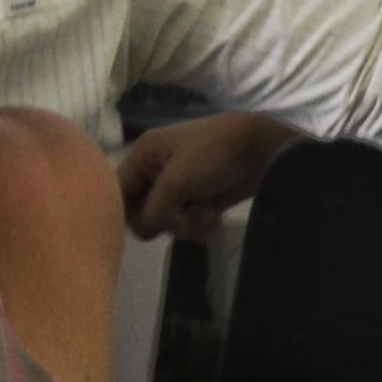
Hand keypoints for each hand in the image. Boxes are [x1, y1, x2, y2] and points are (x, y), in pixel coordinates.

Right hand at [116, 113, 301, 242]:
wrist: (260, 149)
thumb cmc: (212, 156)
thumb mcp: (176, 181)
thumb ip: (153, 210)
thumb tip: (144, 232)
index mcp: (143, 156)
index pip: (120, 191)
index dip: (130, 213)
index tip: (149, 226)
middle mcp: (157, 170)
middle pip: (144, 210)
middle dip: (165, 220)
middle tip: (184, 219)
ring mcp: (179, 186)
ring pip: (167, 220)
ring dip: (186, 225)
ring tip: (206, 217)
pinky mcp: (199, 198)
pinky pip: (187, 221)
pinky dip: (199, 225)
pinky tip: (215, 218)